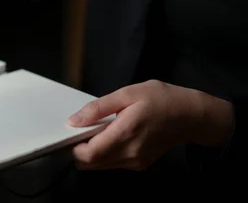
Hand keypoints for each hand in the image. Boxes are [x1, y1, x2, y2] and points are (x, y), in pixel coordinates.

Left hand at [67, 80, 233, 170]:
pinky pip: (113, 164)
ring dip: (92, 153)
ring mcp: (135, 162)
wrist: (190, 115)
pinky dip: (105, 154)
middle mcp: (130, 153)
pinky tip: (111, 137)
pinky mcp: (139, 165)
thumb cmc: (160, 99)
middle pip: (91, 164)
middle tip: (82, 131)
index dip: (73, 148)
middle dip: (79, 151)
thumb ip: (98, 108)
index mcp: (125, 133)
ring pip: (100, 167)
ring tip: (98, 131)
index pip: (89, 155)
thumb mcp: (127, 94)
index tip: (70, 133)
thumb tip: (74, 121)